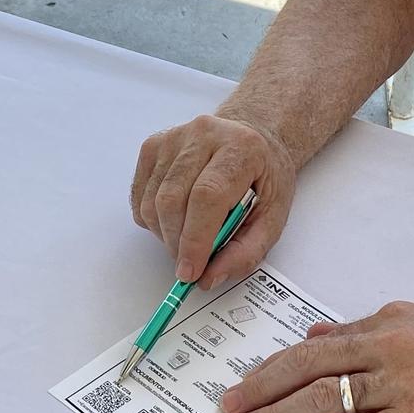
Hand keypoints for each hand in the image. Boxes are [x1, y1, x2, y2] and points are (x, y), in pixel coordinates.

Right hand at [130, 113, 297, 285]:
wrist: (251, 137)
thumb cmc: (263, 175)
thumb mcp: (273, 217)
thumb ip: (246, 252)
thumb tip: (209, 278)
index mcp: (240, 148)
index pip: (207, 196)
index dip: (195, 239)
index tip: (191, 271)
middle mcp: (203, 134)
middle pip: (172, 199)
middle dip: (177, 243)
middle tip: (191, 263)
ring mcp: (173, 138)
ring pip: (151, 202)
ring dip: (165, 234)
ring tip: (189, 236)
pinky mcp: (152, 146)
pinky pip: (140, 197)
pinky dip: (154, 220)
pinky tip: (177, 217)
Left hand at [218, 303, 413, 412]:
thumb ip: (375, 333)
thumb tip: (320, 334)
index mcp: (394, 321)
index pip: (321, 340)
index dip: (277, 362)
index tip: (248, 379)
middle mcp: (393, 345)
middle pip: (309, 363)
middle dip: (261, 385)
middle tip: (228, 404)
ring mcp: (404, 382)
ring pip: (323, 398)